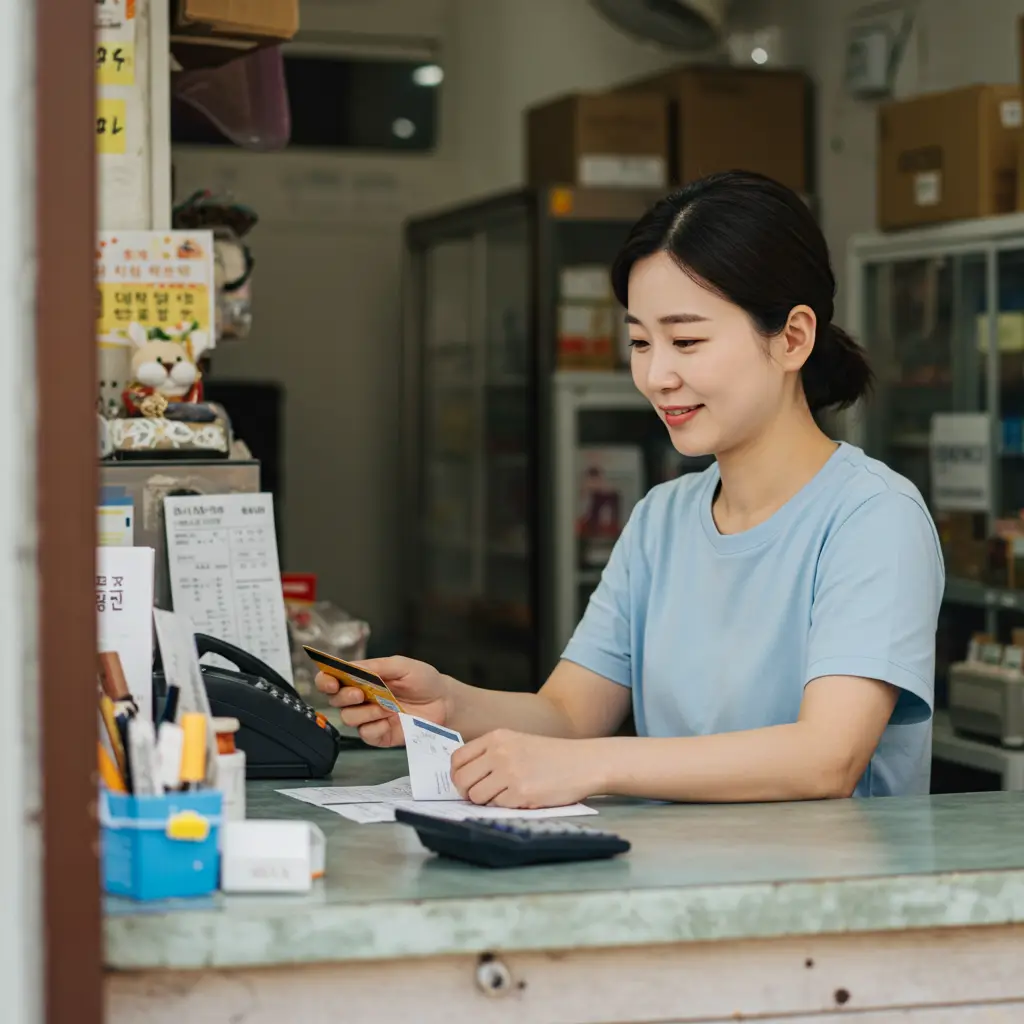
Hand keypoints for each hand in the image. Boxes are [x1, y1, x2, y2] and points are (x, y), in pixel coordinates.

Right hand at [314, 656, 450, 747]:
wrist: (444, 702)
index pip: (334, 679)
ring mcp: (370, 717)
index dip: (326, 680)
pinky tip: (389, 721)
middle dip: (344, 696)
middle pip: (335, 700)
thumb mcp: (401, 665)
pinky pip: (366, 735)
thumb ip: (376, 666)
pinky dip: (375, 728)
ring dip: (365, 712)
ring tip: (387, 707)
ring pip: (348, 718)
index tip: (330, 681)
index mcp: (363, 678)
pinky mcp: (380, 735)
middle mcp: (362, 698)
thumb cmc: (424, 680)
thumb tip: (351, 667)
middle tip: (361, 693)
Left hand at [450, 730, 599, 808]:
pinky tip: (521, 797)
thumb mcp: (517, 742)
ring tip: (504, 795)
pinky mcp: (521, 793)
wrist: (583, 762)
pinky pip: (497, 806)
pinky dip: (505, 806)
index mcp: (497, 738)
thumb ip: (491, 753)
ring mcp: (510, 773)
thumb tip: (463, 775)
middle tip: (479, 795)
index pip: (458, 758)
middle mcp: (500, 753)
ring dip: (486, 801)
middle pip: (461, 779)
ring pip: (476, 796)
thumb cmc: (550, 756)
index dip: (457, 774)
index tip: (465, 781)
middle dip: (466, 792)